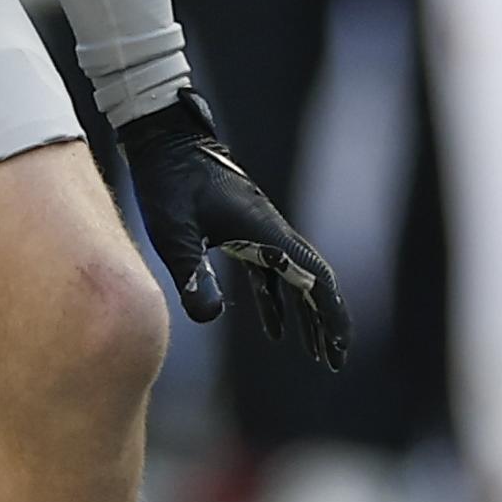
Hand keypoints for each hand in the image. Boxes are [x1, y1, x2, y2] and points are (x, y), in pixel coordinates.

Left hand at [119, 90, 349, 369]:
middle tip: (333, 361)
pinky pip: (271, 272)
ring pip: (294, 277)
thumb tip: (210, 317)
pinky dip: (278, 301)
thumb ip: (192, 272)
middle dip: (326, 321)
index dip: (331, 313)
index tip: (339, 347)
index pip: (314, 277)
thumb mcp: (173, 231)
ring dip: (306, 314)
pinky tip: (274, 330)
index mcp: (265, 231)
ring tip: (313, 353)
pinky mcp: (242, 230)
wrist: (162, 140)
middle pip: (312, 280)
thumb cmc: (166, 182)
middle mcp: (270, 229)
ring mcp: (258, 229)